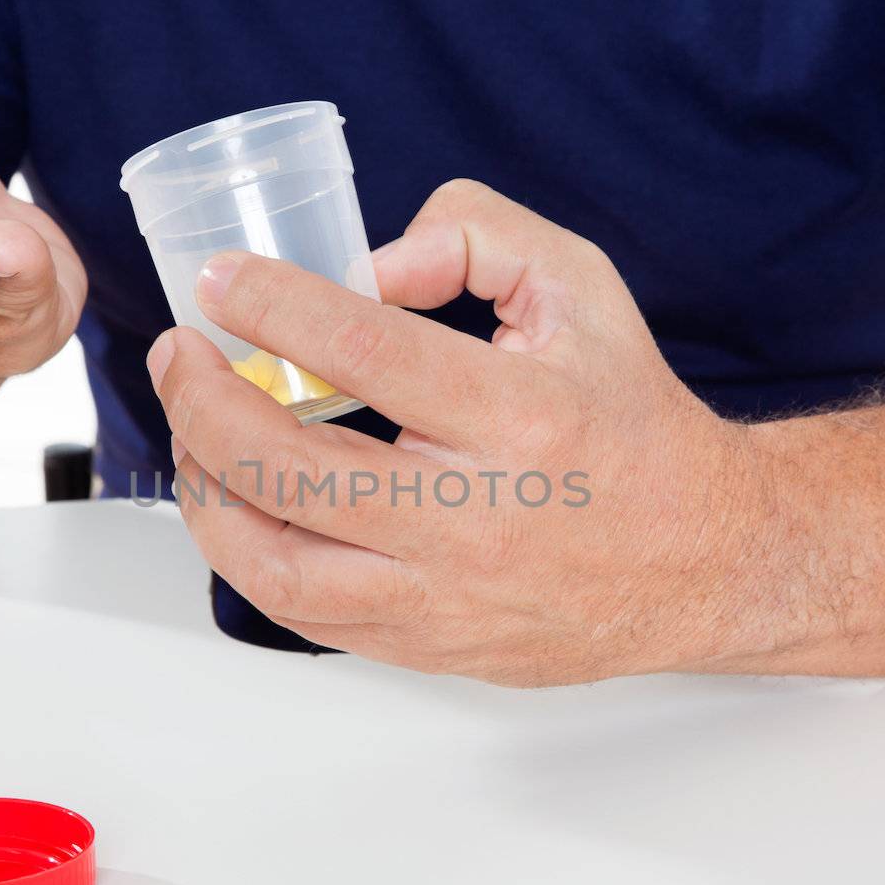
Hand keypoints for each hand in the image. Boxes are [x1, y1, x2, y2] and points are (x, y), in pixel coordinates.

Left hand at [148, 180, 796, 684]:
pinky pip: (305, 614)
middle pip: (293, 470)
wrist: (702, 558)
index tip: (220, 281)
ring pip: (278, 564)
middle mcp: (479, 518)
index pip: (366, 352)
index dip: (272, 305)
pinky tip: (238, 503)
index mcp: (523, 418)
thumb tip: (367, 263)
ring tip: (193, 434)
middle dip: (205, 401)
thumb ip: (476, 237)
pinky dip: (250, 555)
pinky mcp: (431, 647)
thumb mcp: (580, 290)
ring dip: (207, 491)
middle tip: (182, 355)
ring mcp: (448, 599)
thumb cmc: (630, 422)